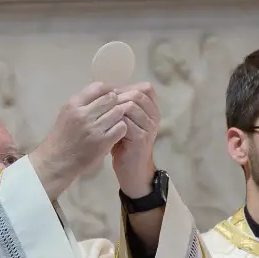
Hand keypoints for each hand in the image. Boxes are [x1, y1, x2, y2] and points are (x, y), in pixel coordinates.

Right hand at [30, 82, 126, 199]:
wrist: (56, 161)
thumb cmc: (62, 137)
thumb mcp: (67, 113)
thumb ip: (84, 103)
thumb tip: (106, 92)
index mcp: (73, 104)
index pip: (98, 87)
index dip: (108, 90)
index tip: (110, 97)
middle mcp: (83, 114)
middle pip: (110, 98)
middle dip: (115, 103)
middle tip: (115, 111)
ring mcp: (94, 128)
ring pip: (118, 112)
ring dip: (119, 116)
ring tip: (115, 122)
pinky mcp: (103, 142)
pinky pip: (121, 128)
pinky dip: (121, 128)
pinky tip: (116, 132)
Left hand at [110, 82, 160, 197]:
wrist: (132, 170)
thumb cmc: (126, 144)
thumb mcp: (126, 121)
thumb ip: (123, 106)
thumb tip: (110, 87)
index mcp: (153, 111)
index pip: (146, 88)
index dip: (127, 87)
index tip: (111, 94)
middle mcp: (155, 117)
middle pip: (138, 94)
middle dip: (119, 96)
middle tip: (105, 103)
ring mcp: (149, 127)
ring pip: (132, 105)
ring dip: (114, 107)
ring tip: (103, 113)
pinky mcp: (141, 138)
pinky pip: (126, 121)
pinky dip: (114, 120)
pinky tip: (105, 125)